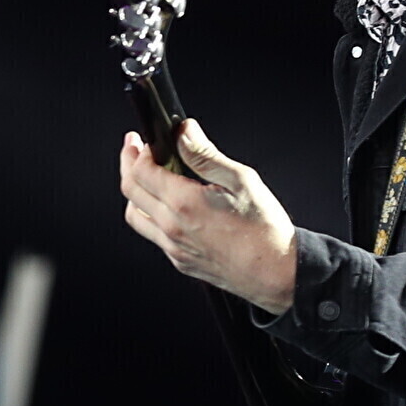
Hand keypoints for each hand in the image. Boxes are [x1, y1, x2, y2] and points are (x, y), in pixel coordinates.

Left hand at [119, 118, 297, 316]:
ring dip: (134, 192)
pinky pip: (152, 235)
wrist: (277, 272)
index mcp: (184, 203)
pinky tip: (165, 206)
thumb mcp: (241, 180)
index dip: (138, 152)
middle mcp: (172, 227)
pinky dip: (150, 215)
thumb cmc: (264, 229)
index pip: (141, 171)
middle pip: (130, 191)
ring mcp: (174, 247)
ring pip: (135, 215)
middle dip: (128, 164)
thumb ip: (205, 155)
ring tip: (145, 178)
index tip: (143, 141)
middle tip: (133, 149)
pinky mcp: (180, 261)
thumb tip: (183, 133)